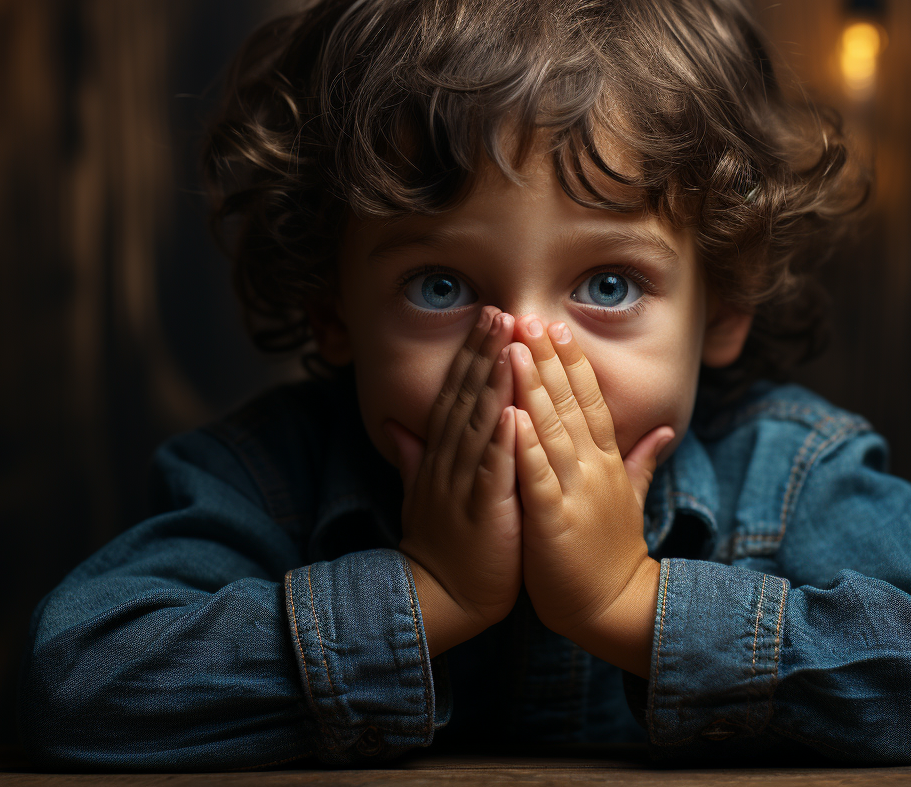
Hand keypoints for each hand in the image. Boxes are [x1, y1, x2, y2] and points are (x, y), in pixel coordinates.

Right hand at [389, 306, 520, 655]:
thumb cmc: (444, 548)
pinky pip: (490, 474)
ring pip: (478, 426)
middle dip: (484, 353)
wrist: (439, 600)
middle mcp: (449, 464)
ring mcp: (462, 487)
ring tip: (508, 344)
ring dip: (492, 383)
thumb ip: (415, 456)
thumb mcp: (424, 495)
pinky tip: (513, 412)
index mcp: (443, 458)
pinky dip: (500, 443)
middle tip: (501, 310)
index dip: (472, 354)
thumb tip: (397, 425)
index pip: (457, 394)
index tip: (490, 316)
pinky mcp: (481, 514)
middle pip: (466, 398)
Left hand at [507, 315, 673, 676]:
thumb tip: (662, 428)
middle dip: (548, 359)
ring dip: (535, 387)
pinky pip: (539, 477)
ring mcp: (576, 493)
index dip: (573, 363)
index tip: (556, 328)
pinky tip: (512, 415)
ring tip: (516, 348)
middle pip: (571, 403)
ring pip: (554, 430)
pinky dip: (526, 445)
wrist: (615, 609)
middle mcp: (594, 469)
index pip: (591, 401)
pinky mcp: (555, 521)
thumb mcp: (632, 498)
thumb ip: (643, 459)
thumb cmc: (613, 554)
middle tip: (529, 317)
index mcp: (607, 462)